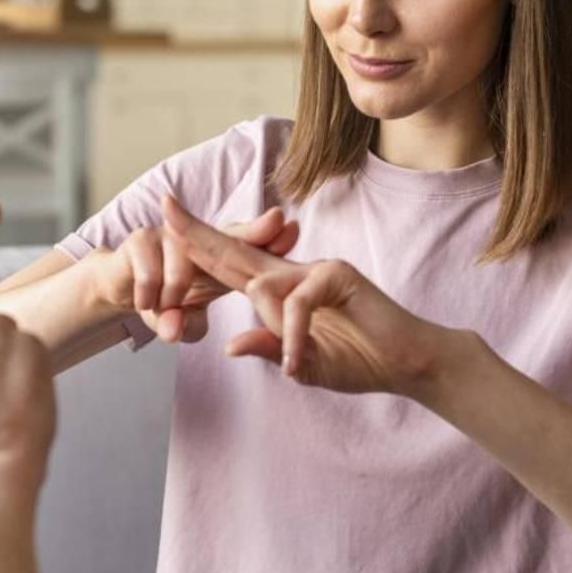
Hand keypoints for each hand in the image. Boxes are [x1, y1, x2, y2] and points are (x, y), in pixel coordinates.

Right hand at [86, 206, 299, 343]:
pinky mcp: (139, 241)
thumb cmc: (164, 302)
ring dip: (175, 293)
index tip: (293, 228)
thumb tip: (173, 331)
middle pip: (230, 236)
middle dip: (256, 230)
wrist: (119, 288)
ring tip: (167, 315)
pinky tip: (145, 304)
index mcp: (217, 259)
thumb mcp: (181, 320)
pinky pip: (150, 270)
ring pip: (183, 261)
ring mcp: (169, 236)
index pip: (248, 249)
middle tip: (279, 220)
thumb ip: (185, 326)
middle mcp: (197, 242)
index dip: (269, 239)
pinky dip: (149, 292)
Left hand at [163, 195, 445, 395]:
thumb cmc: (359, 361)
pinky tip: (300, 363)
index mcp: (281, 289)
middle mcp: (294, 271)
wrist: (407, 364)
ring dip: (276, 333)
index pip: (230, 264)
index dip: (199, 245)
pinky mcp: (338, 275)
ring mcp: (316, 268)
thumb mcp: (301, 364)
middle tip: (163, 208)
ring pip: (263, 289)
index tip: (167, 223)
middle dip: (197, 232)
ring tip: (298, 361)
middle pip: (235, 250)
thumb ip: (267, 350)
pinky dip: (295, 338)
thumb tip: (230, 346)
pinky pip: (296, 305)